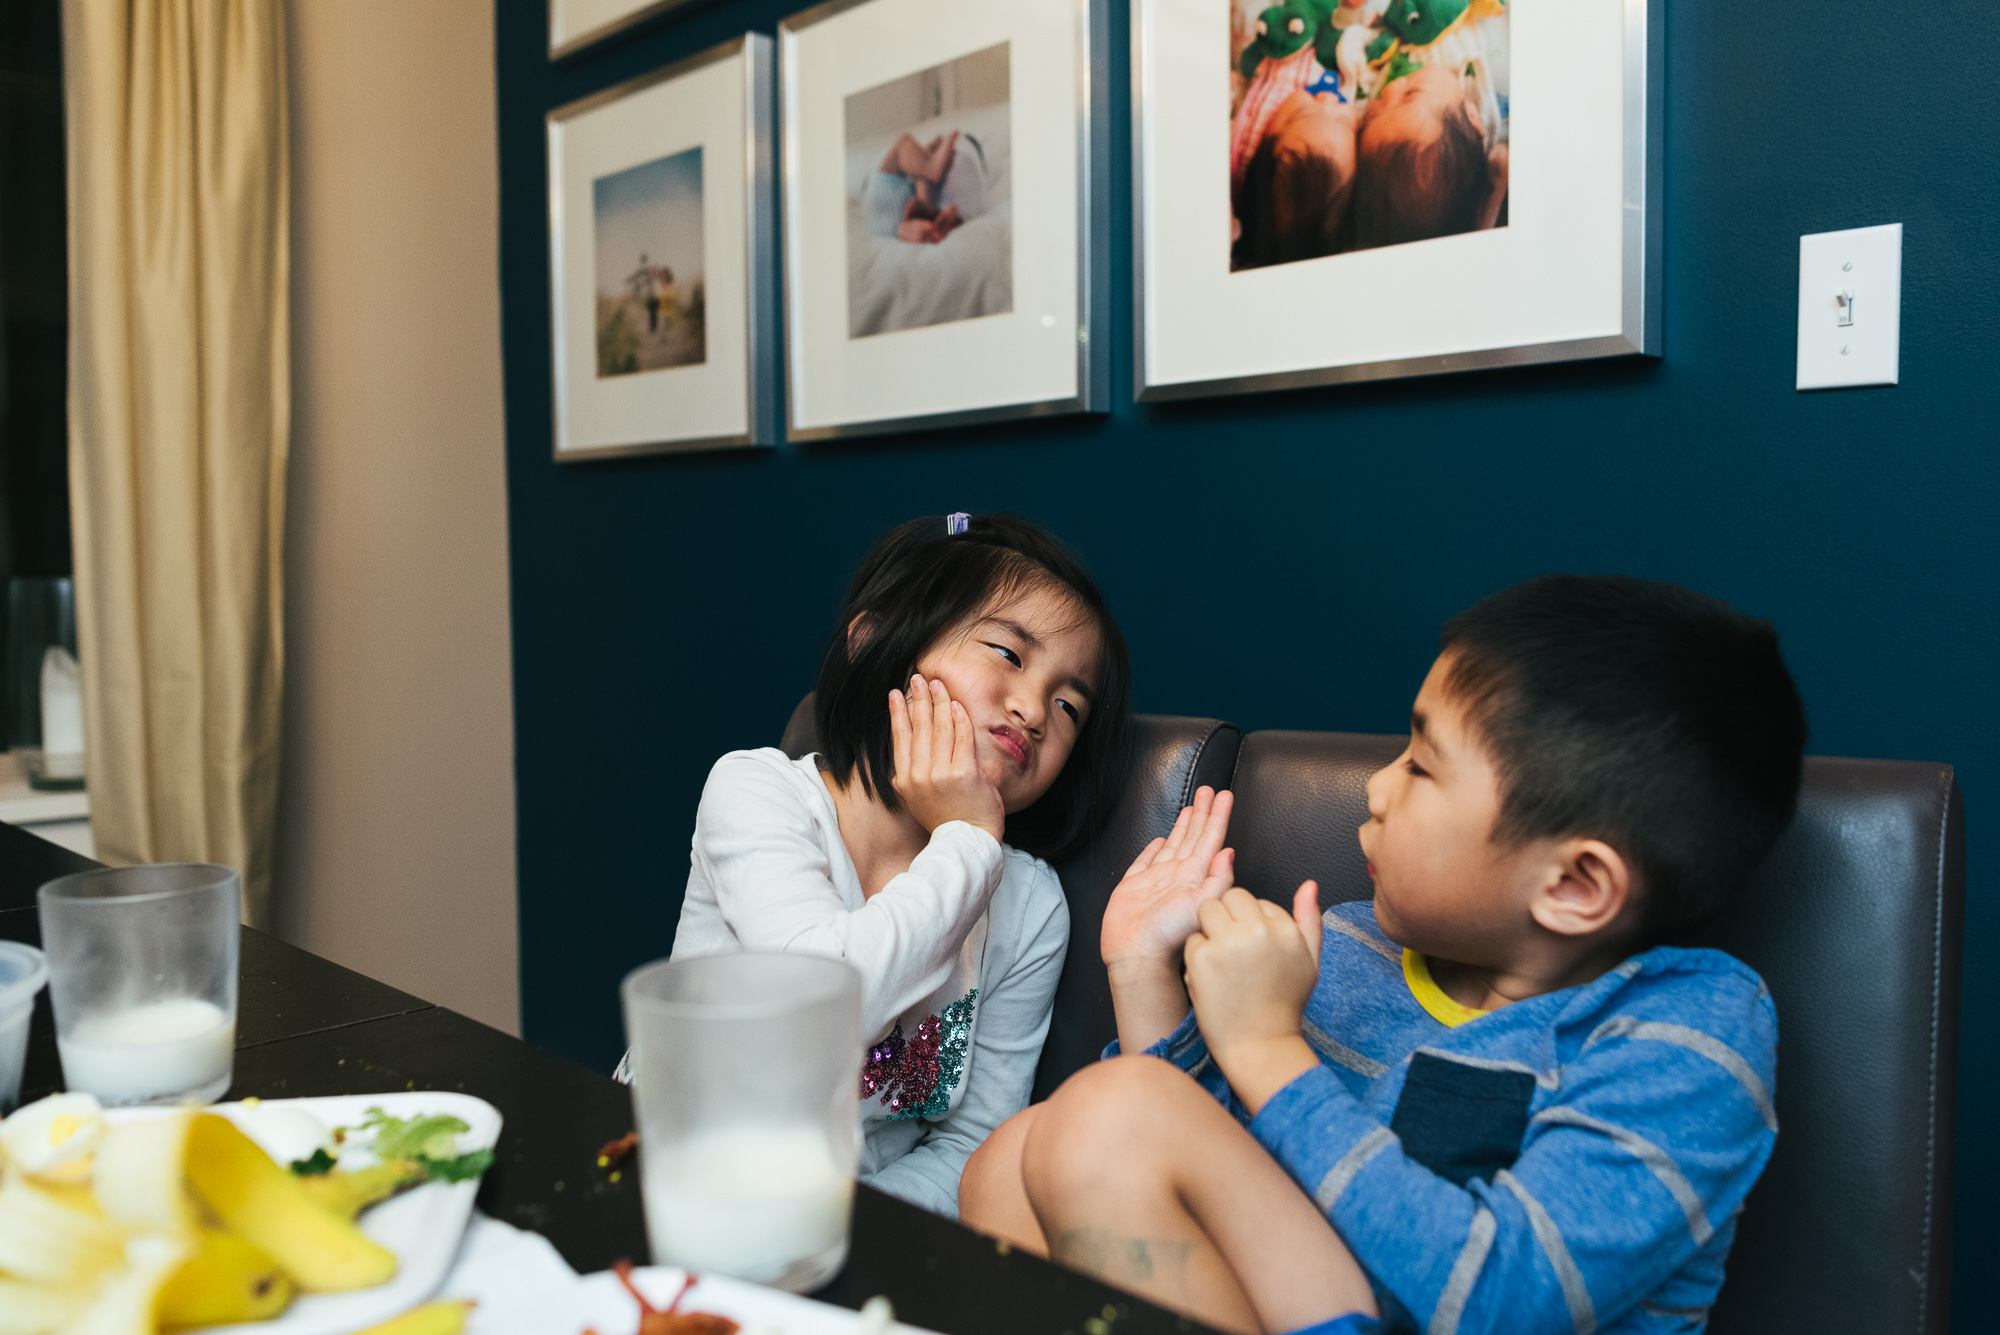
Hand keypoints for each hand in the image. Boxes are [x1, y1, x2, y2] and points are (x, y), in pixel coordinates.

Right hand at [889, 674, 1004, 841]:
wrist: (967, 839)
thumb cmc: (946, 820)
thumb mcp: (917, 803)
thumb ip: (908, 786)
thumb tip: (897, 777)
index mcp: (905, 780)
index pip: (899, 738)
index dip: (897, 713)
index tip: (895, 694)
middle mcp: (919, 775)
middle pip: (918, 727)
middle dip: (918, 698)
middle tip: (918, 678)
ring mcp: (941, 773)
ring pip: (940, 728)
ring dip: (939, 701)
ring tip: (937, 684)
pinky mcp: (964, 772)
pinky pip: (962, 737)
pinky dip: (960, 719)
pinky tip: (957, 705)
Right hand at [1100, 787, 1236, 973]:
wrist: (1138, 957)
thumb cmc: (1169, 937)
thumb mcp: (1202, 906)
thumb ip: (1218, 879)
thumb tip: (1230, 852)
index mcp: (1196, 877)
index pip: (1212, 840)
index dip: (1218, 817)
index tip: (1226, 796)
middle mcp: (1179, 875)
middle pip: (1194, 836)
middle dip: (1203, 813)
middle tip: (1210, 790)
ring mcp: (1157, 880)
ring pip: (1174, 844)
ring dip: (1183, 824)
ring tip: (1192, 806)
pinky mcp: (1135, 886)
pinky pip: (1146, 860)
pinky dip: (1154, 848)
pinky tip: (1161, 839)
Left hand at [1184, 883, 1323, 1112]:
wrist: (1261, 1044)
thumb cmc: (1285, 1004)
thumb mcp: (1310, 960)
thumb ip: (1309, 918)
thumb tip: (1309, 885)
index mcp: (1283, 928)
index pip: (1255, 899)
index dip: (1251, 922)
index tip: (1255, 948)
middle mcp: (1257, 930)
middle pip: (1228, 897)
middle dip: (1227, 917)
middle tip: (1234, 950)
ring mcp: (1227, 943)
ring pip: (1206, 910)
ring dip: (1210, 930)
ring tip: (1224, 960)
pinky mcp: (1201, 958)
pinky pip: (1192, 939)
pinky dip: (1198, 956)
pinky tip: (1214, 977)